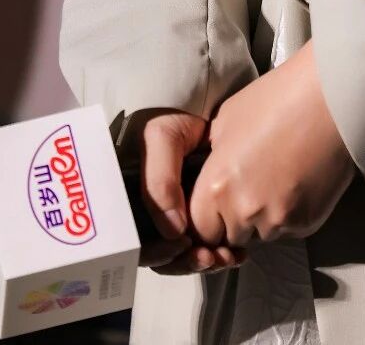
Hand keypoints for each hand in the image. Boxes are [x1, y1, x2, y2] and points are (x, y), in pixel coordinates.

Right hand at [124, 108, 247, 274]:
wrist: (204, 101)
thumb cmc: (175, 113)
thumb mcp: (160, 137)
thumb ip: (159, 183)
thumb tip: (174, 234)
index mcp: (128, 197)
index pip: (135, 242)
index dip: (157, 253)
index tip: (183, 245)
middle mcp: (146, 212)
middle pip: (159, 256)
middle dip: (185, 262)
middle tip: (212, 256)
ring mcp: (170, 216)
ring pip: (180, 258)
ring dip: (202, 262)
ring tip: (227, 255)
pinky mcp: (195, 217)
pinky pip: (200, 249)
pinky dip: (217, 256)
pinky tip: (235, 252)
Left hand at [174, 42, 357, 267]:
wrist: (331, 98)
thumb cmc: (280, 98)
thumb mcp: (226, 121)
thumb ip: (213, 158)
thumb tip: (209, 173)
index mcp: (218, 186)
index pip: (200, 229)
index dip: (208, 216)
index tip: (217, 203)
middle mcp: (245, 211)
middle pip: (231, 235)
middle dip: (236, 217)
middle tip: (252, 182)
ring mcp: (279, 221)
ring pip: (262, 234)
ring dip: (264, 215)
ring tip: (278, 174)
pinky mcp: (307, 223)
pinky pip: (288, 229)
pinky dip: (290, 211)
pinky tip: (298, 178)